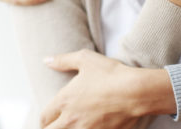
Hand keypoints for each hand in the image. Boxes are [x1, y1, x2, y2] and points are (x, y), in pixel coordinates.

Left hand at [41, 49, 174, 128]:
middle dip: (52, 128)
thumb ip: (63, 60)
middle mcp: (71, 119)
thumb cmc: (111, 74)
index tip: (49, 119)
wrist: (136, 92)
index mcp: (64, 101)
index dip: (45, 119)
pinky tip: (90, 128)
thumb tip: (46, 60)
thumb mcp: (85, 59)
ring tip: (75, 126)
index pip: (44, 118)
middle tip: (58, 125)